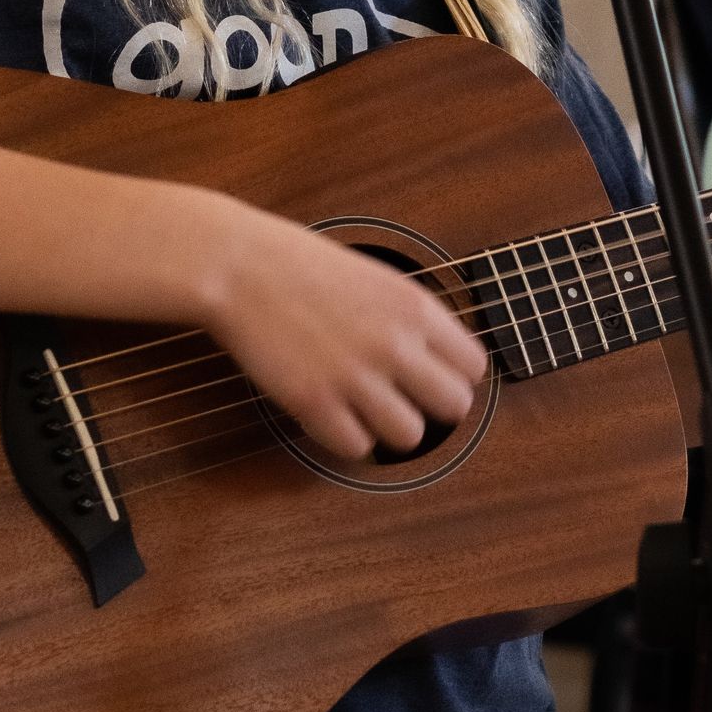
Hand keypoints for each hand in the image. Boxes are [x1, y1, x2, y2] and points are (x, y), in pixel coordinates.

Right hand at [199, 198, 487, 459]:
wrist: (238, 265)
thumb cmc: (298, 263)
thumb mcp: (375, 275)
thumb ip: (410, 316)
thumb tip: (438, 354)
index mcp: (414, 307)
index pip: (473, 366)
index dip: (453, 376)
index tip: (428, 376)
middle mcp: (394, 344)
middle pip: (454, 406)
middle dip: (430, 407)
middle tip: (402, 399)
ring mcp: (355, 376)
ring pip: (410, 436)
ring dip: (389, 428)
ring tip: (365, 410)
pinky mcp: (314, 402)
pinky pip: (356, 447)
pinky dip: (346, 437)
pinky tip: (332, 415)